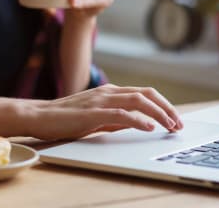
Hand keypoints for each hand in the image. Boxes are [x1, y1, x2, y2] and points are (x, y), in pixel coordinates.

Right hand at [25, 84, 183, 140]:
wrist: (39, 116)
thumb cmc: (65, 118)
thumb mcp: (96, 117)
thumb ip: (116, 118)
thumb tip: (138, 123)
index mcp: (110, 92)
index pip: (144, 94)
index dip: (163, 105)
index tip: (174, 119)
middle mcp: (108, 92)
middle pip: (146, 94)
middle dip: (167, 108)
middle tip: (179, 123)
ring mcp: (101, 100)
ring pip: (138, 100)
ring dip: (158, 113)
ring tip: (170, 126)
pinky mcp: (93, 112)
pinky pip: (121, 114)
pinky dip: (138, 120)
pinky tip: (149, 127)